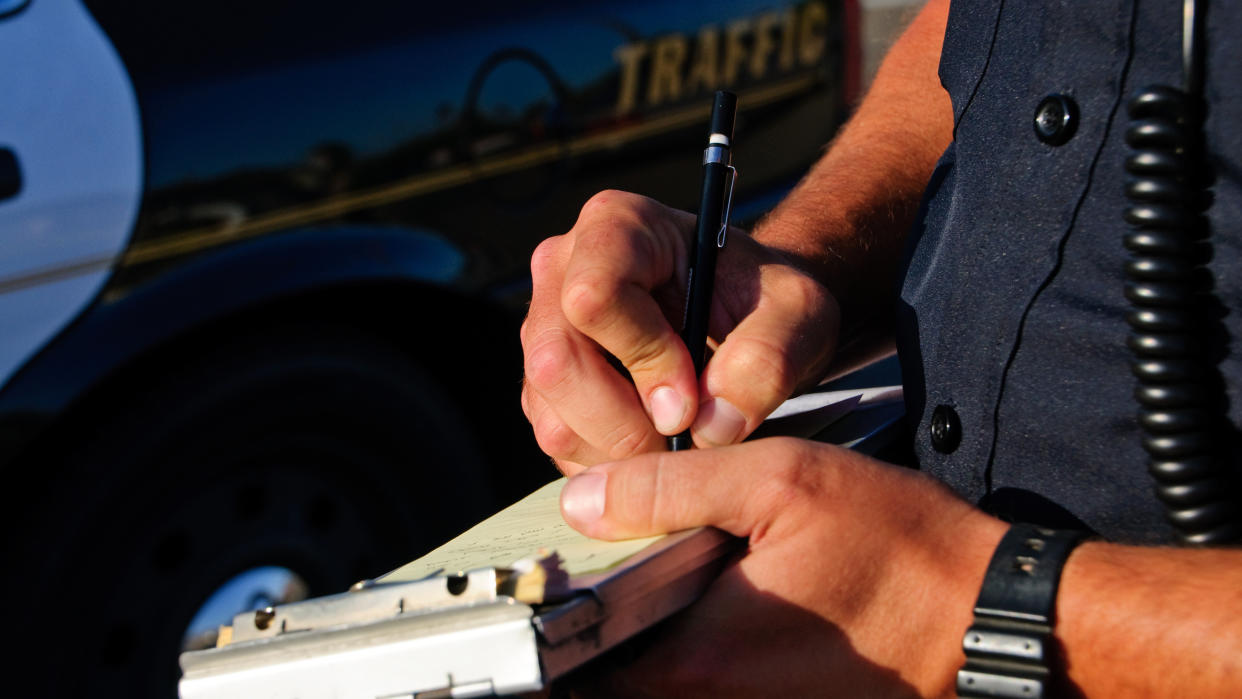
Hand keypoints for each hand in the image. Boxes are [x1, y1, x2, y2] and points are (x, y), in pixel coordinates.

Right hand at [521, 190, 838, 472]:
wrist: (748, 319)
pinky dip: (609, 465)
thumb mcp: (798, 315)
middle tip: (686, 438)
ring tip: (679, 443)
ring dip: (620, 453)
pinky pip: (557, 442)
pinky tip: (655, 449)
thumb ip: (768, 359)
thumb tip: (711, 425)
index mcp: (617, 226)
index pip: (596, 296)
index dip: (644, 358)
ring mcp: (544, 330)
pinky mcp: (542, 385)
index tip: (693, 397)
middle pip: (557, 363)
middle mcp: (562, 269)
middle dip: (626, 423)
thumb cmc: (766, 301)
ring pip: (552, 416)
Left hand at [558, 437, 1006, 696]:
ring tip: (669, 569)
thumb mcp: (781, 481)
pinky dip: (697, 644)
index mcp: (700, 658)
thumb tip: (581, 499)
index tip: (554, 581)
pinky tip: (720, 591)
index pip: (582, 662)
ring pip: (662, 681)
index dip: (559, 617)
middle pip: (617, 676)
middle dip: (604, 623)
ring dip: (650, 633)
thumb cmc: (901, 547)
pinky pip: (710, 683)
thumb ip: (670, 487)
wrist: (989, 613)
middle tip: (616, 559)